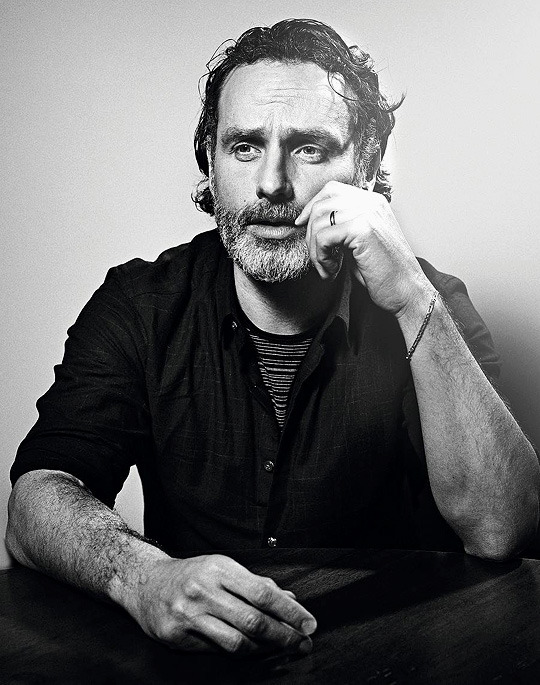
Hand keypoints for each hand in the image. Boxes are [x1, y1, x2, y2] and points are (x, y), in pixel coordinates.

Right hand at [130, 554, 316, 654]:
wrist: (145, 582)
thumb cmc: (191, 574)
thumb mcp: (223, 569)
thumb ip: (256, 585)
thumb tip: (290, 598)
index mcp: (220, 569)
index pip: (263, 593)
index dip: (290, 611)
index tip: (309, 624)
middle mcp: (204, 590)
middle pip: (253, 620)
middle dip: (283, 635)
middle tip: (302, 643)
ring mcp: (188, 614)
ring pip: (236, 641)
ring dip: (264, 649)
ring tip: (280, 650)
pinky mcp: (176, 636)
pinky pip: (215, 650)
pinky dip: (237, 652)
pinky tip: (250, 650)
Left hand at [295, 181, 430, 317]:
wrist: (407, 292)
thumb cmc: (383, 273)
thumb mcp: (359, 243)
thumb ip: (341, 226)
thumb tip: (310, 222)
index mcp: (372, 202)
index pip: (331, 190)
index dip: (312, 206)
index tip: (302, 225)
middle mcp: (371, 202)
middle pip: (322, 204)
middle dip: (311, 234)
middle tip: (319, 259)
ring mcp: (368, 213)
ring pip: (319, 222)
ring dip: (315, 251)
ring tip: (328, 269)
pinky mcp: (363, 229)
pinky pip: (323, 237)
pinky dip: (320, 258)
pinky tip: (333, 271)